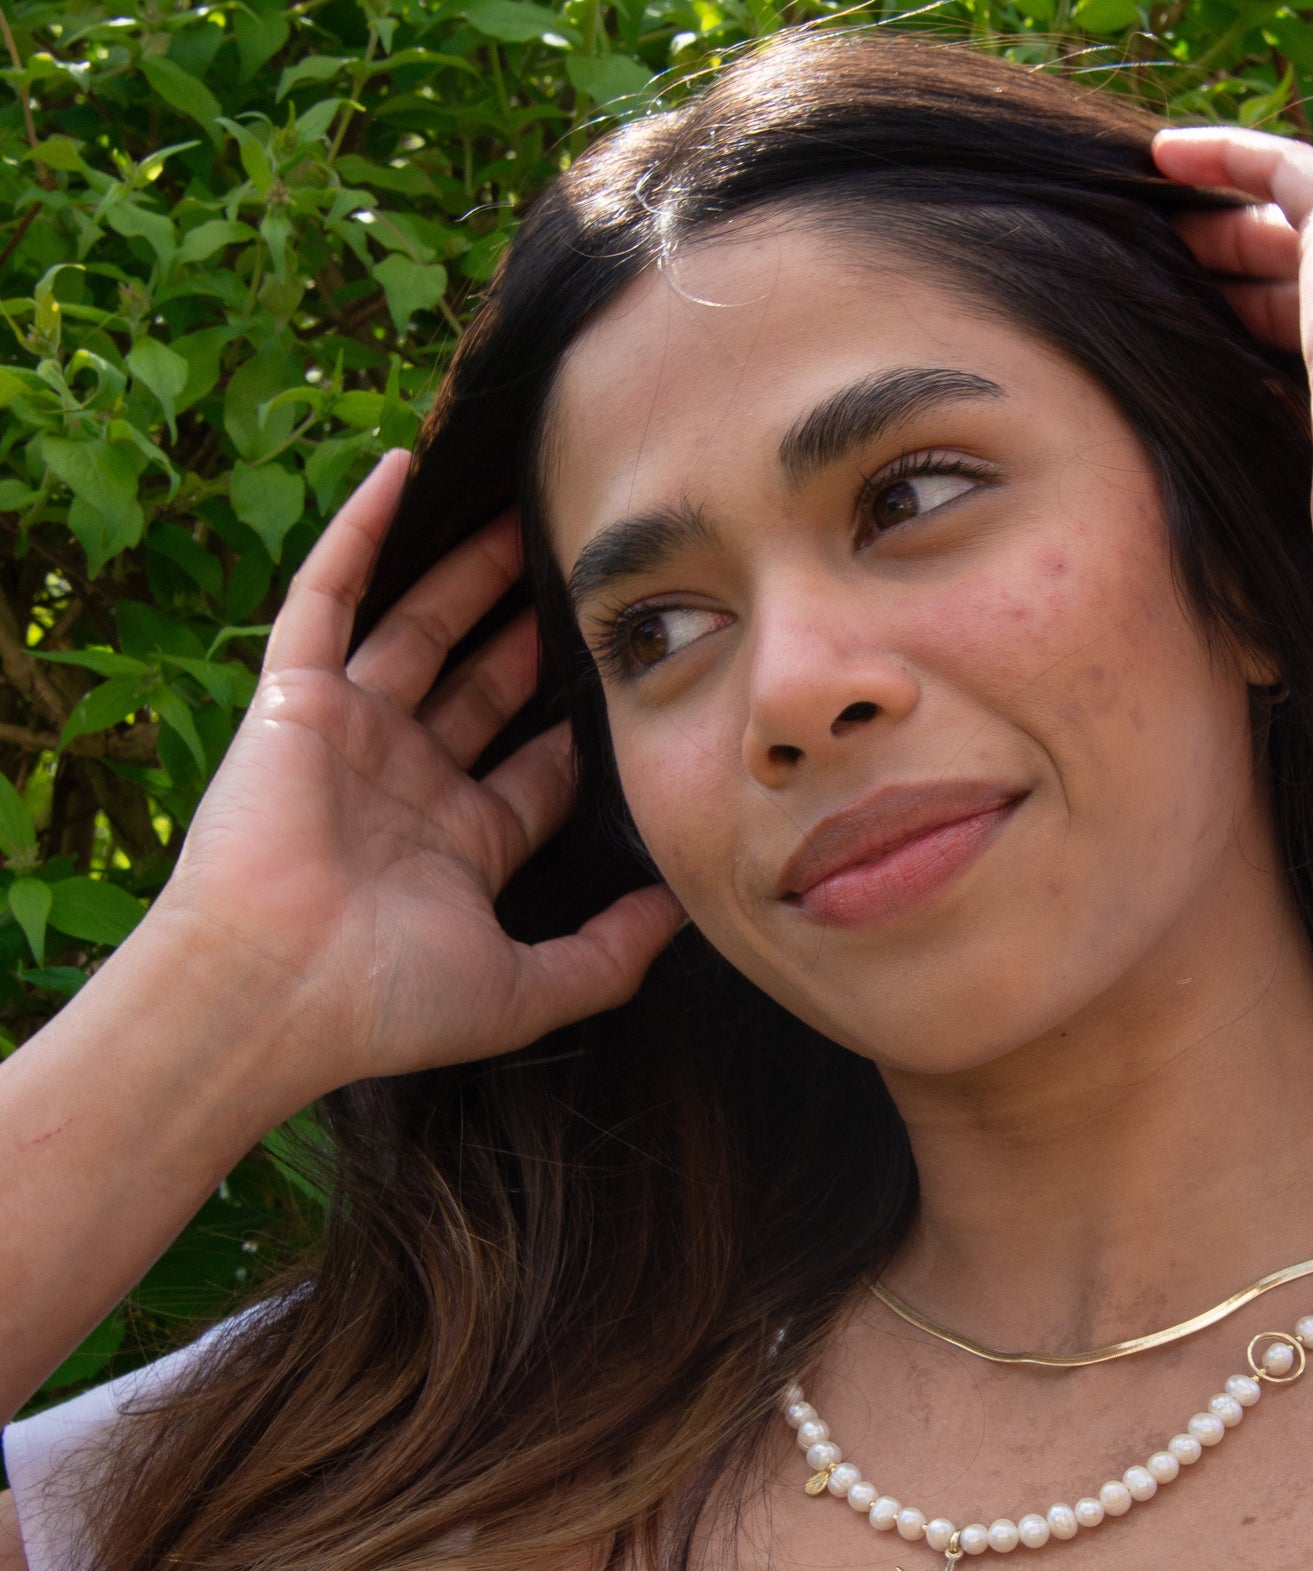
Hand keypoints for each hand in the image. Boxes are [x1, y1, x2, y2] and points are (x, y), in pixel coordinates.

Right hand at [149, 450, 683, 1096]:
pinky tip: (402, 470)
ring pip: (420, 629)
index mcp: (460, 845)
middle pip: (485, 686)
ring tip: (524, 512)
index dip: (582, 725)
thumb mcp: (530, 988)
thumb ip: (612, 951)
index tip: (635, 674)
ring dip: (468, 571)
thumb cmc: (390, 1003)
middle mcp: (407, 783)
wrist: (272, 995)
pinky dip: (360, 533)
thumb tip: (686, 911)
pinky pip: (326, 598)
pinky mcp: (294, 700)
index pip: (537, 769)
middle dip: (533, 632)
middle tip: (586, 574)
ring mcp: (350, 736)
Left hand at [1153, 125, 1312, 657]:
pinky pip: (1281, 173)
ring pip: (1275, 234)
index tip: (1193, 380)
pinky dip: (1227, 156)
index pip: (1306, 380)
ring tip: (1140, 229)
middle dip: (1223, 293)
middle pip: (1281, 299)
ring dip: (1213, 229)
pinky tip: (1160, 155)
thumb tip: (1301, 678)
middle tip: (1151, 298)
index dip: (1252, 369)